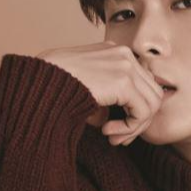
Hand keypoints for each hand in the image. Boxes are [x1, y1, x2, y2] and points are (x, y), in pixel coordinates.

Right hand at [36, 41, 164, 145]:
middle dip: (138, 121)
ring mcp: (126, 65)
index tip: (115, 127)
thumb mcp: (87, 87)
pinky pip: (143, 112)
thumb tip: (117, 120)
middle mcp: (125, 55)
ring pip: (152, 104)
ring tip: (112, 137)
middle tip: (118, 137)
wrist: (38, 84)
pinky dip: (130, 128)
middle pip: (152, 94)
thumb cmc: (54, 86)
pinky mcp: (123, 81)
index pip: (144, 84)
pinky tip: (107, 131)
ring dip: (134, 127)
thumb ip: (108, 97)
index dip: (135, 109)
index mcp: (117, 53)